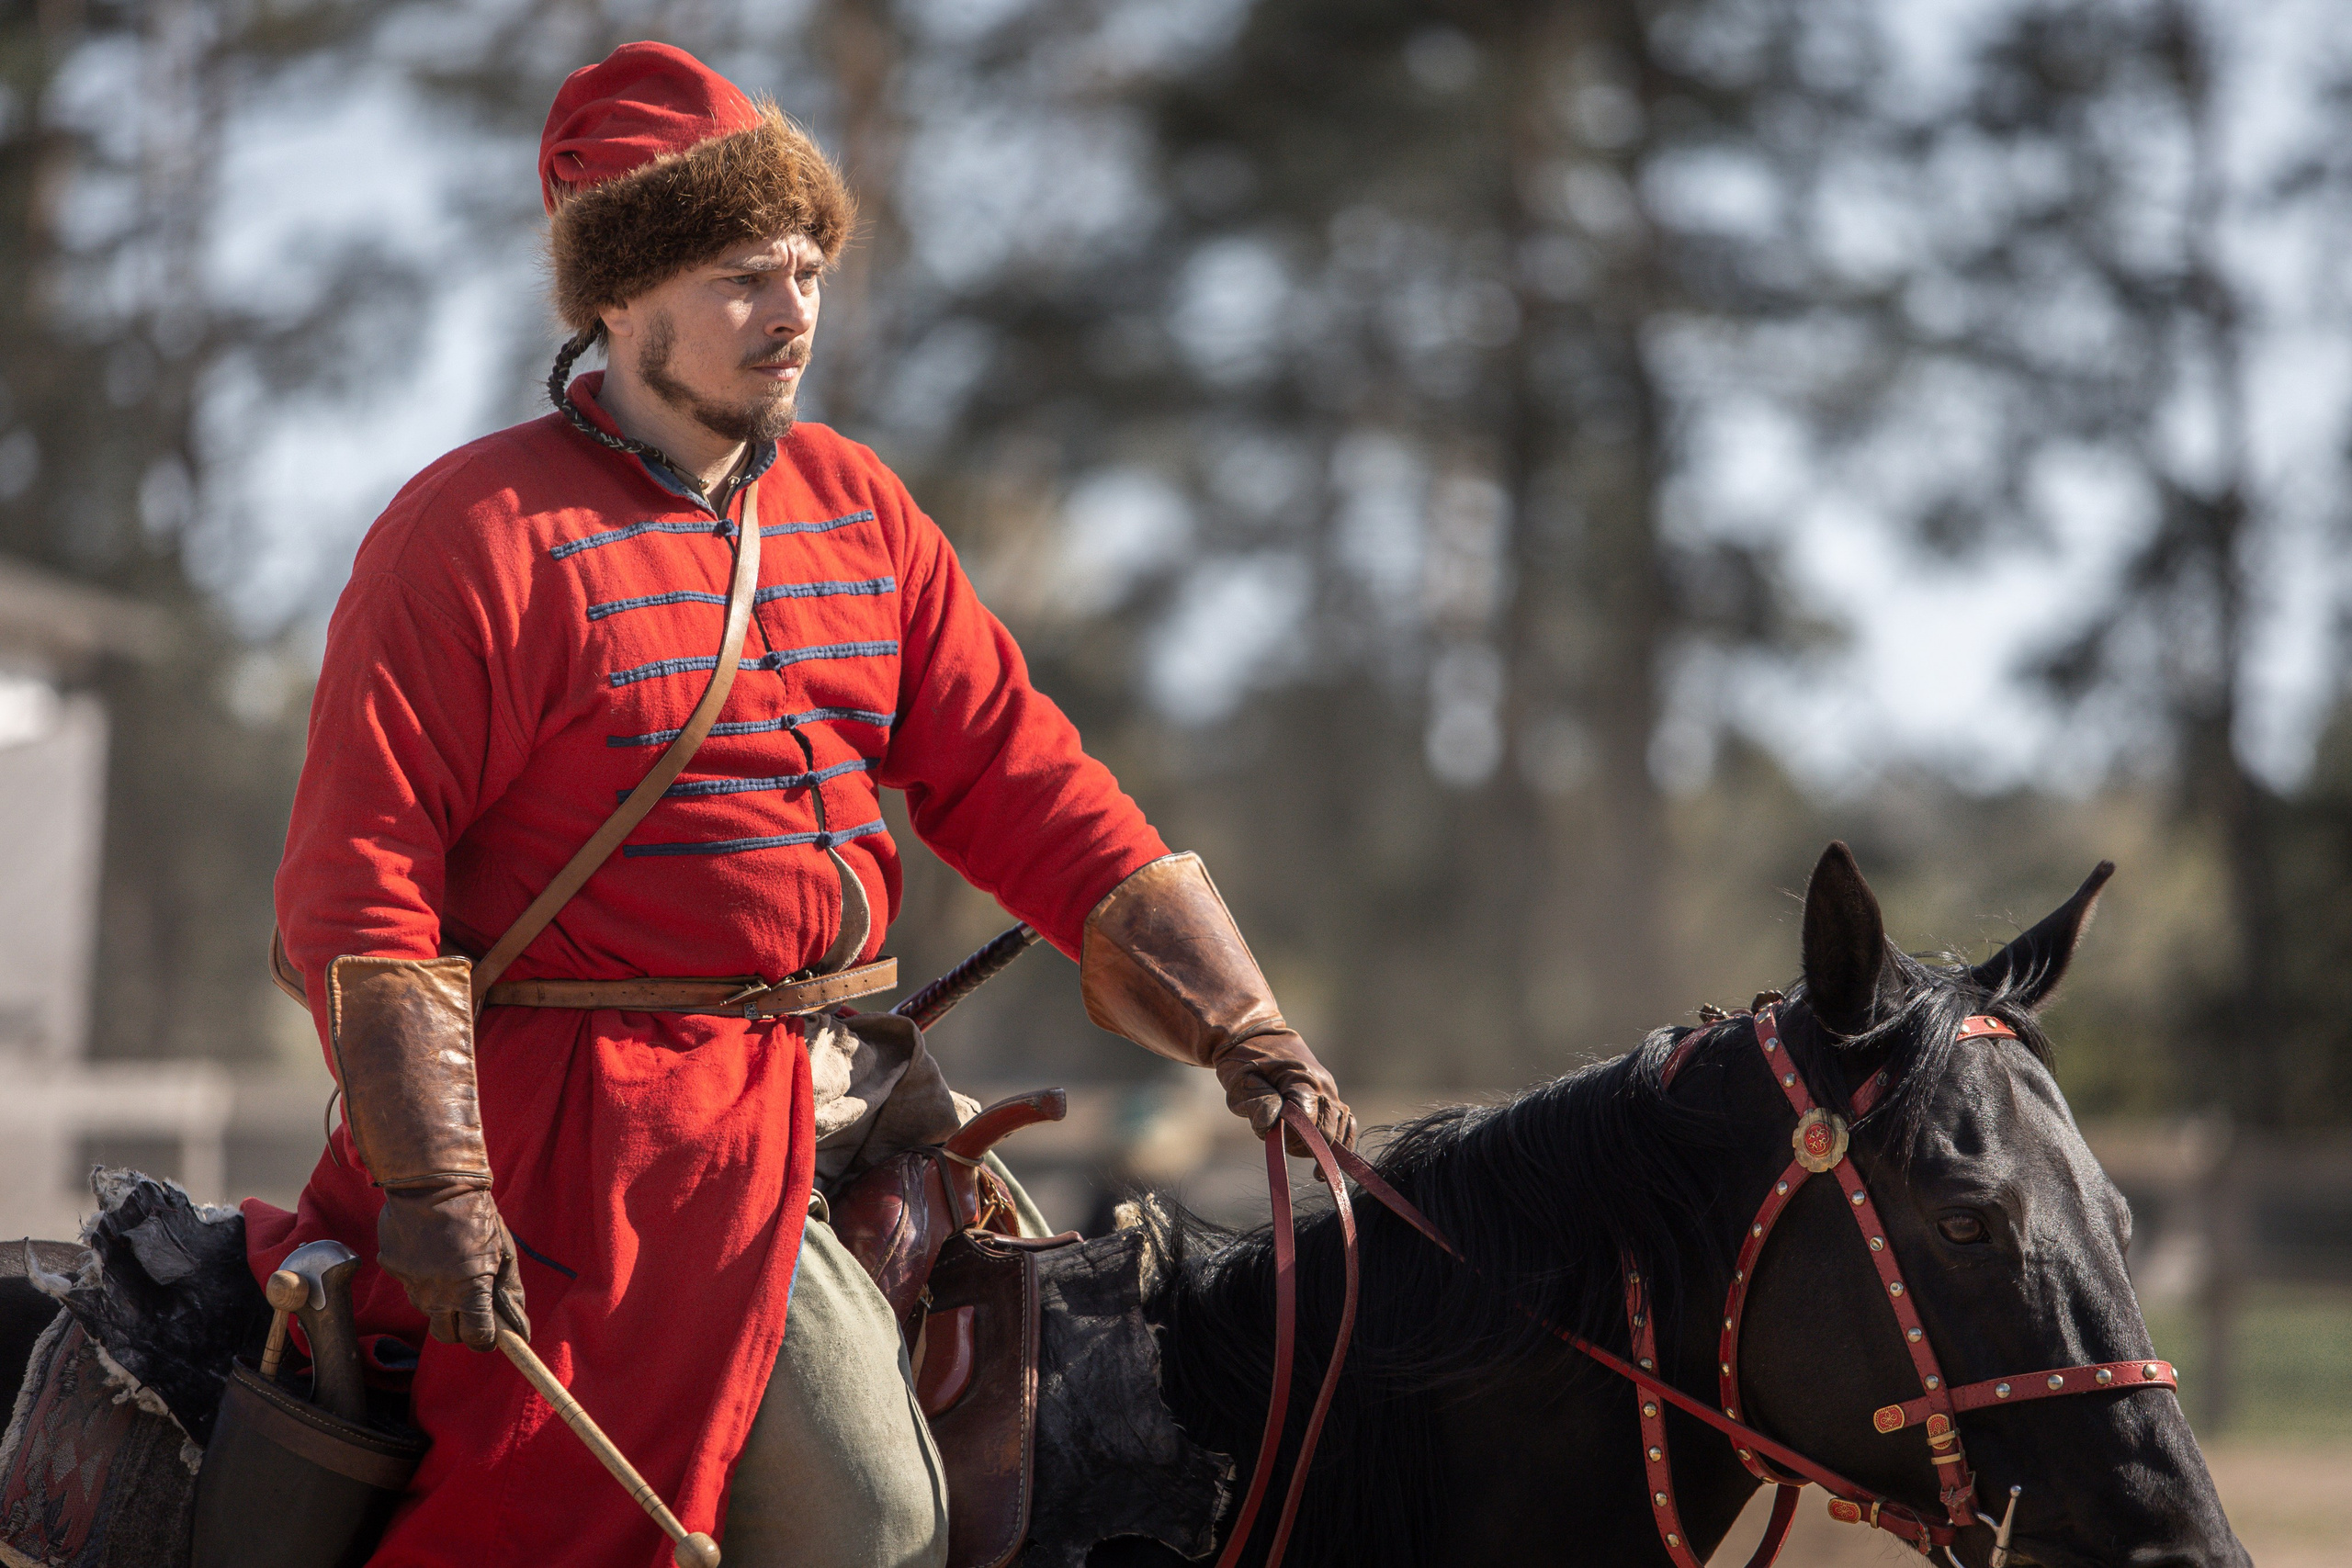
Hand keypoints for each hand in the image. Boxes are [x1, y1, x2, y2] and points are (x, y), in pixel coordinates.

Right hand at [377, 1179, 529, 1349]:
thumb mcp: (503, 1251)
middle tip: (470, 1305)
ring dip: (440, 1298)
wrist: (432, 1181)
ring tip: (451, 1264)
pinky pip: (410, 1283)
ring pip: (427, 1308)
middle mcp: (435, 1294)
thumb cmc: (475, 1214)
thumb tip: (519, 1329)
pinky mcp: (392, 1268)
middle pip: (446, 1335)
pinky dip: (422, 1275)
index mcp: (468, 1290)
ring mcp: (410, 1283)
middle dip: (460, 1327)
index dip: (485, 1338)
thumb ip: (508, 1292)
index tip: (489, 1331)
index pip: (477, 1337)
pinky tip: (431, 1249)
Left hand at [1215, 1027, 1356, 1158]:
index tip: (1273, 1137)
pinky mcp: (1330, 1094)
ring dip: (1323, 1146)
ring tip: (1301, 1154)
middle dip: (1306, 1145)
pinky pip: (1347, 1121)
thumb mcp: (1239, 1080)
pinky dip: (1341, 1141)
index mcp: (1301, 1077)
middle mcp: (1322, 1084)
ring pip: (1342, 1127)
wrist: (1255, 1035)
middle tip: (1282, 1143)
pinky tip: (1326, 1158)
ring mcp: (1330, 1089)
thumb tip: (1271, 1125)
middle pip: (1328, 1129)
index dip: (1293, 1136)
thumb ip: (1256, 1102)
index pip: (1309, 1120)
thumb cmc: (1243, 1060)